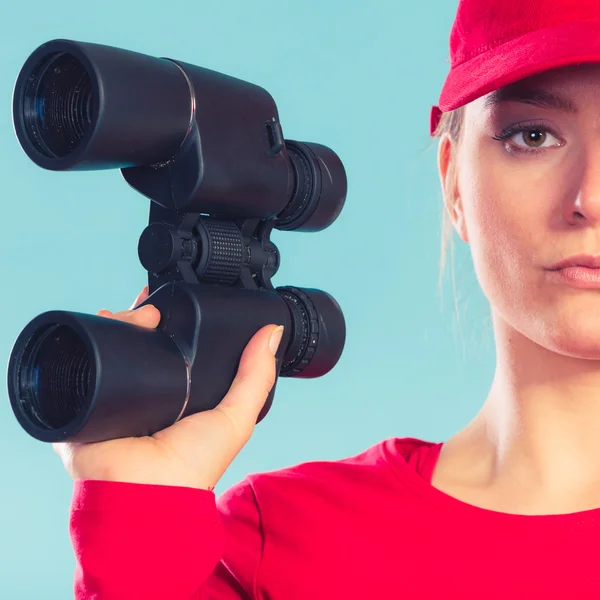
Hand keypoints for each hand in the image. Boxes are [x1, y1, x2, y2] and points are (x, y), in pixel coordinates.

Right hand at [53, 287, 283, 489]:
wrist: (146, 492)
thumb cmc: (193, 466)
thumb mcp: (236, 416)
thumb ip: (256, 376)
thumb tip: (273, 332)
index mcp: (179, 395)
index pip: (176, 351)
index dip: (177, 326)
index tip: (177, 303)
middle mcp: (147, 393)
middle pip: (143, 344)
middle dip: (143, 319)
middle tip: (151, 306)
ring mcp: (116, 396)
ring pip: (114, 346)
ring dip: (119, 324)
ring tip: (131, 315)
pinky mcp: (86, 400)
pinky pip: (83, 363)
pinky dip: (90, 340)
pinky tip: (99, 322)